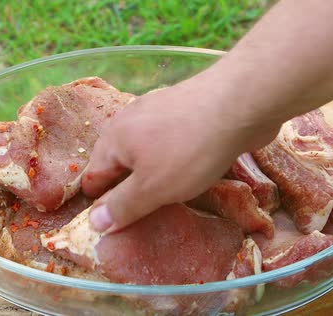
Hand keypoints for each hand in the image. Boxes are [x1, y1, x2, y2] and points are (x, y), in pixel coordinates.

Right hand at [81, 77, 279, 232]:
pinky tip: (187, 170)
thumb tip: (93, 223)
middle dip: (125, 189)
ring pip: (144, 151)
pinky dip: (171, 159)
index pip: (93, 177)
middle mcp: (130, 121)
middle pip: (119, 162)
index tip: (109, 229)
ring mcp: (158, 112)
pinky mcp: (185, 111)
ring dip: (149, 174)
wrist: (239, 103)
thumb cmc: (189, 150)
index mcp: (114, 139)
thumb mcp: (152, 188)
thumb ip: (123, 206)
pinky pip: (168, 142)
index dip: (98, 205)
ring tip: (163, 197)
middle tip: (138, 217)